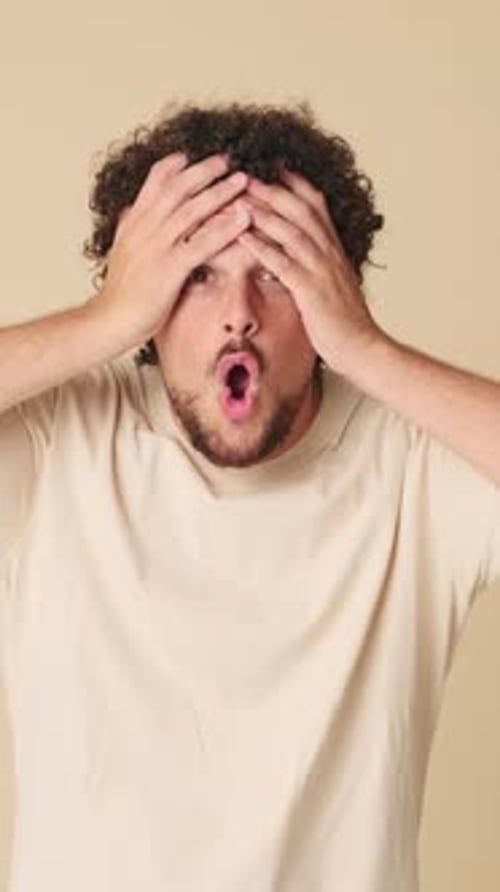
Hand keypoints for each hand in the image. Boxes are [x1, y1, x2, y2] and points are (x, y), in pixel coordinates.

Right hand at [89, 153, 250, 345]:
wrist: (109, 320)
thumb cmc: (118, 293)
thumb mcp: (119, 252)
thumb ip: (127, 229)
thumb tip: (128, 211)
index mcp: (134, 223)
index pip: (153, 184)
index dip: (172, 167)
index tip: (189, 155)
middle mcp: (145, 228)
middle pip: (177, 189)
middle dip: (204, 171)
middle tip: (226, 159)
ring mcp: (158, 247)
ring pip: (192, 211)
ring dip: (220, 193)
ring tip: (242, 181)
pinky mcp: (170, 268)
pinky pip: (203, 243)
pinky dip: (225, 228)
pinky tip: (243, 219)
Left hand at [236, 170, 384, 373]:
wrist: (363, 349)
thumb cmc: (344, 323)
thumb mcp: (332, 285)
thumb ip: (318, 265)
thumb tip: (299, 256)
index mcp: (334, 249)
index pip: (315, 204)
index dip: (293, 182)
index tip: (272, 164)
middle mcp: (329, 253)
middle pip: (299, 208)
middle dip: (272, 187)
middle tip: (245, 170)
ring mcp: (321, 270)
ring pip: (291, 230)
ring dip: (263, 211)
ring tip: (238, 195)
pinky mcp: (311, 291)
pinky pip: (284, 264)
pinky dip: (263, 247)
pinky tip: (243, 237)